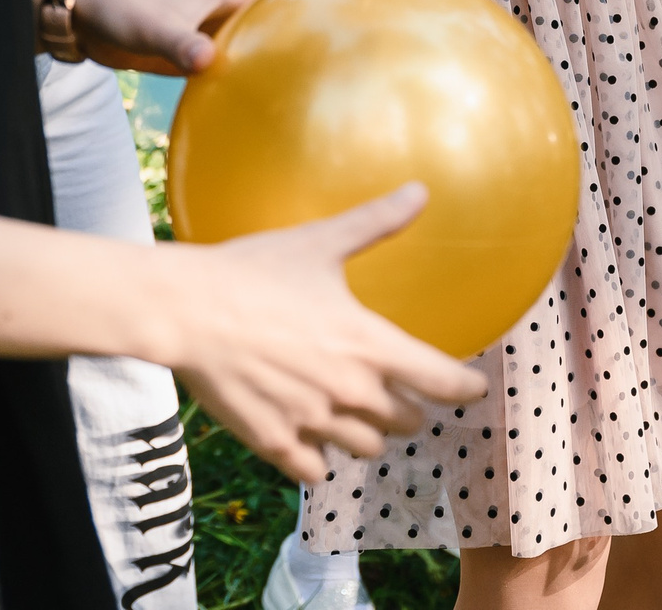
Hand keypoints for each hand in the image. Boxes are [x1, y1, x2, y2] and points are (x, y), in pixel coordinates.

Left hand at [62, 0, 347, 75]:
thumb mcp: (150, 28)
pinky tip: (286, 98)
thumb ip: (179, 45)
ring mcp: (224, 32)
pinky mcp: (208, 55)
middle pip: (299, 2)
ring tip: (350, 62)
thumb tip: (209, 63)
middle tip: (384, 20)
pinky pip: (254, 61)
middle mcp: (237, 8)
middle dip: (338, 3)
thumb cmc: (119, 11)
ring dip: (308, 39)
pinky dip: (274, 71)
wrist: (86, 19)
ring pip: (278, 32)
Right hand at [157, 184, 489, 482]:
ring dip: (368, 432)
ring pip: (367, 448)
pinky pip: (317, 471)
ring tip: (355, 413)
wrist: (186, 310)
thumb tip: (420, 191)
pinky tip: (312, 437)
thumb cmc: (253, 271)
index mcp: (370, 344)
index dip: (465, 387)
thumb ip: (376, 222)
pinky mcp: (275, 443)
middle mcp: (351, 391)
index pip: (441, 380)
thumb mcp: (320, 243)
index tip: (474, 388)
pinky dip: (320, 458)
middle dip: (408, 407)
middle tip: (398, 392)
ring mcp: (313, 422)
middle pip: (408, 420)